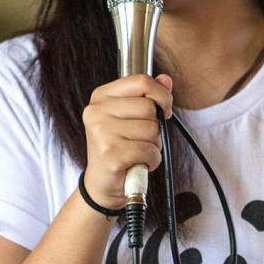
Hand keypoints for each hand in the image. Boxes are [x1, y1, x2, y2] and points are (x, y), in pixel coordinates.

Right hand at [82, 73, 173, 209]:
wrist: (102, 183)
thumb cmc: (119, 148)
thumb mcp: (132, 117)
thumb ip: (149, 96)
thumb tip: (166, 79)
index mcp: (101, 96)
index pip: (142, 81)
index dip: (161, 95)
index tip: (163, 111)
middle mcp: (97, 111)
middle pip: (149, 108)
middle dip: (155, 128)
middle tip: (140, 140)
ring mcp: (102, 133)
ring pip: (152, 130)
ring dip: (153, 146)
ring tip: (137, 152)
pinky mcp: (111, 154)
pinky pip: (150, 151)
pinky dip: (152, 160)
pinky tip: (138, 163)